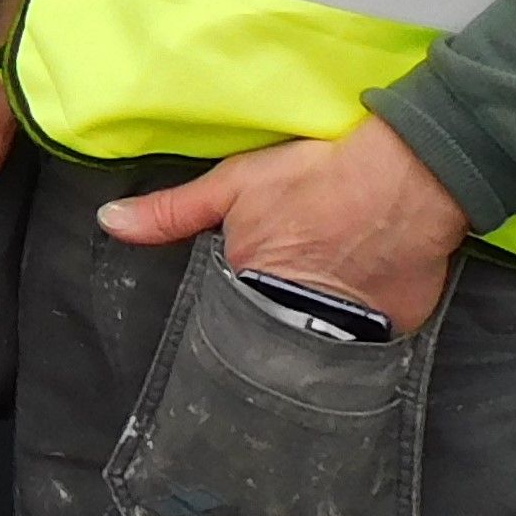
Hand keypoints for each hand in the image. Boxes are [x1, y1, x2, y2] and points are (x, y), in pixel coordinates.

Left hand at [94, 116, 467, 332]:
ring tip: (336, 285)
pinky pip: (371, 339)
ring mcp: (346, 331)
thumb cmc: (314, 176)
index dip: (241, 285)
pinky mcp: (393, 332)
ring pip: (321, 336)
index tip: (254, 269)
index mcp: (247, 283)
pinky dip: (368, 325)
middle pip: (274, 323)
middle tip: (298, 273)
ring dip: (322, 321)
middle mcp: (290, 316)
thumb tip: (108, 223)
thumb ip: (171, 211)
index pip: (232, 303)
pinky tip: (370, 297)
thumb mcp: (234, 185)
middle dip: (276, 308)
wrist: (407, 178)